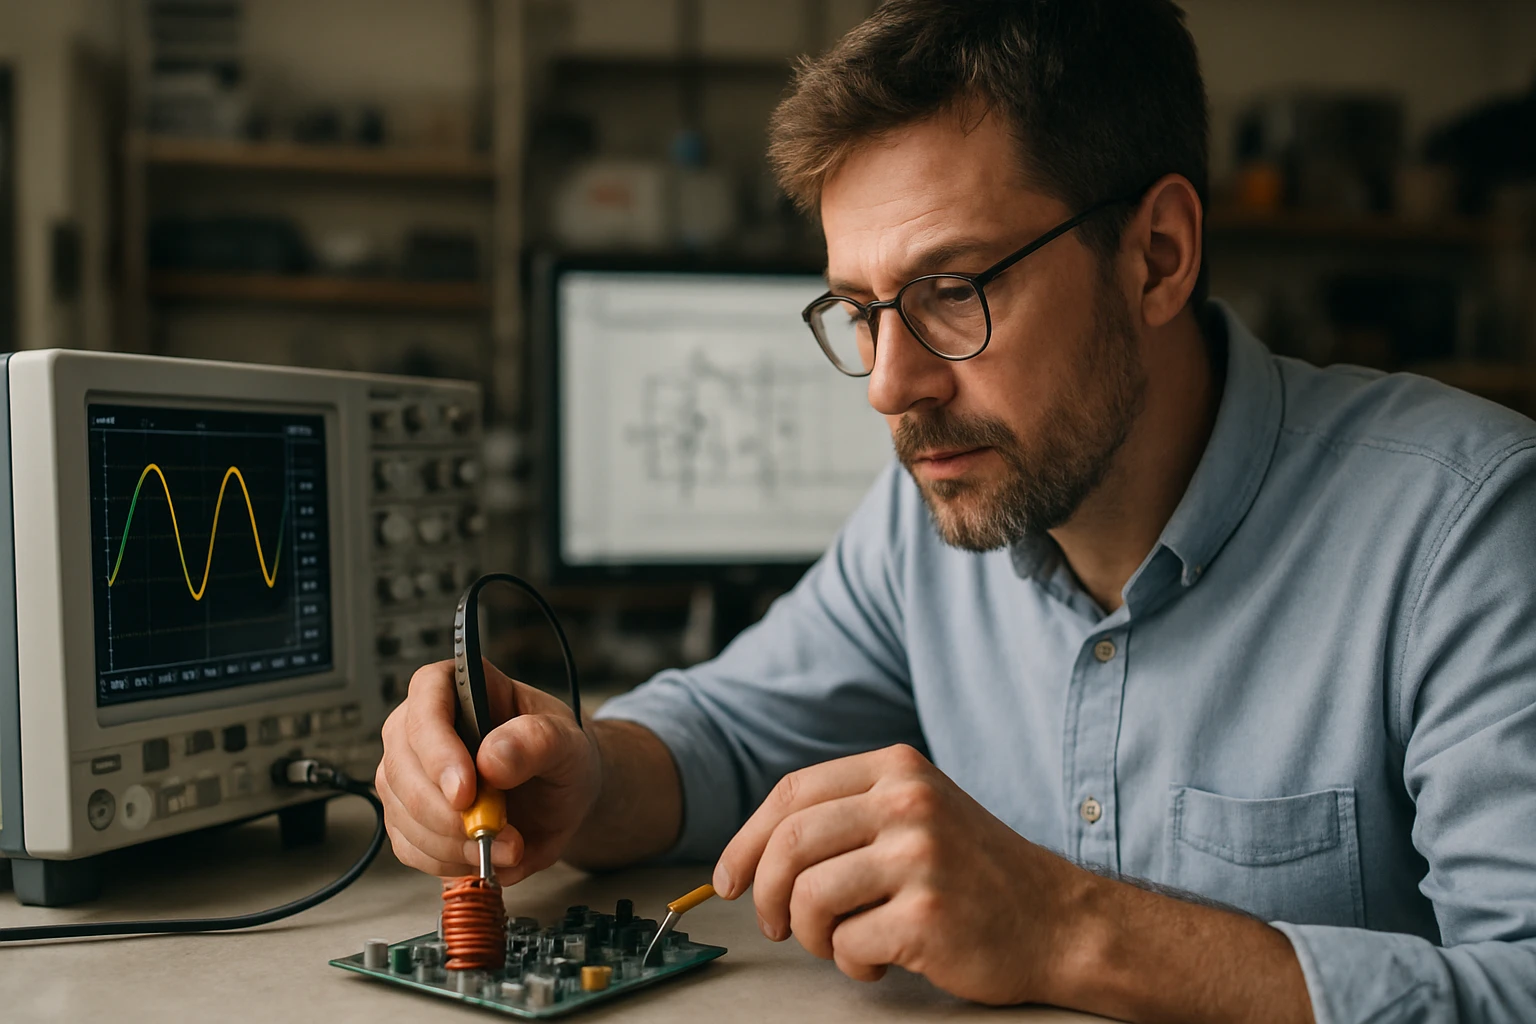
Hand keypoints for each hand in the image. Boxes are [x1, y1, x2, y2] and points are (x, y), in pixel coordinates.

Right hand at [376, 658, 601, 884]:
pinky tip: (486, 854)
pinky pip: (409, 846)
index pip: (427, 698)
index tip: (465, 792)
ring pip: (402, 811)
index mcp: (459, 685)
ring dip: (453, 843)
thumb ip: (538, 741)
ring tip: (509, 845)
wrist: (560, 795)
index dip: (437, 748)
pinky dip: (448, 861)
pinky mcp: (407, 816)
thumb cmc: (560, 754)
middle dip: (446, 812)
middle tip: (496, 832)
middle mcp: (421, 725)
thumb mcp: (568, 742)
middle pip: (402, 764)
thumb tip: (491, 759)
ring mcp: (408, 772)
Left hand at [712, 744, 1089, 1005]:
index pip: (791, 793)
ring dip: (811, 934)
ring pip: (810, 897)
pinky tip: (881, 960)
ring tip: (841, 944)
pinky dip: (851, 963)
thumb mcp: (918, 812)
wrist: (1058, 923)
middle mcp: (908, 802)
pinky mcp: (927, 915)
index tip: (728, 880)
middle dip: (766, 894)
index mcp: (898, 769)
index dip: (746, 840)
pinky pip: (847, 944)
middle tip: (775, 925)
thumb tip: (755, 851)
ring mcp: (920, 857)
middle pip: (790, 843)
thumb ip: (850, 812)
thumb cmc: (975, 875)